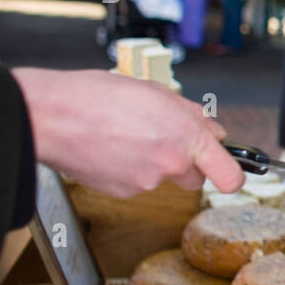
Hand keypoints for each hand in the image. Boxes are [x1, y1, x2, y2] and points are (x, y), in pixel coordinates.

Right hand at [12, 68, 244, 197]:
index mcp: (186, 137)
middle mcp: (170, 165)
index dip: (233, 175)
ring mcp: (146, 183)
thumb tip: (215, 132)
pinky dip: (129, 168)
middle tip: (163, 137)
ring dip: (153, 161)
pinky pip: (137, 182)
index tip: (232, 171)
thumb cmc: (97, 96)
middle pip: (195, 177)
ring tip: (126, 134)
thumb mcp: (157, 91)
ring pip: (163, 178)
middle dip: (186, 161)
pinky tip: (111, 147)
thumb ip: (193, 115)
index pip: (229, 176)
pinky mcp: (122, 193)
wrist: (50, 116)